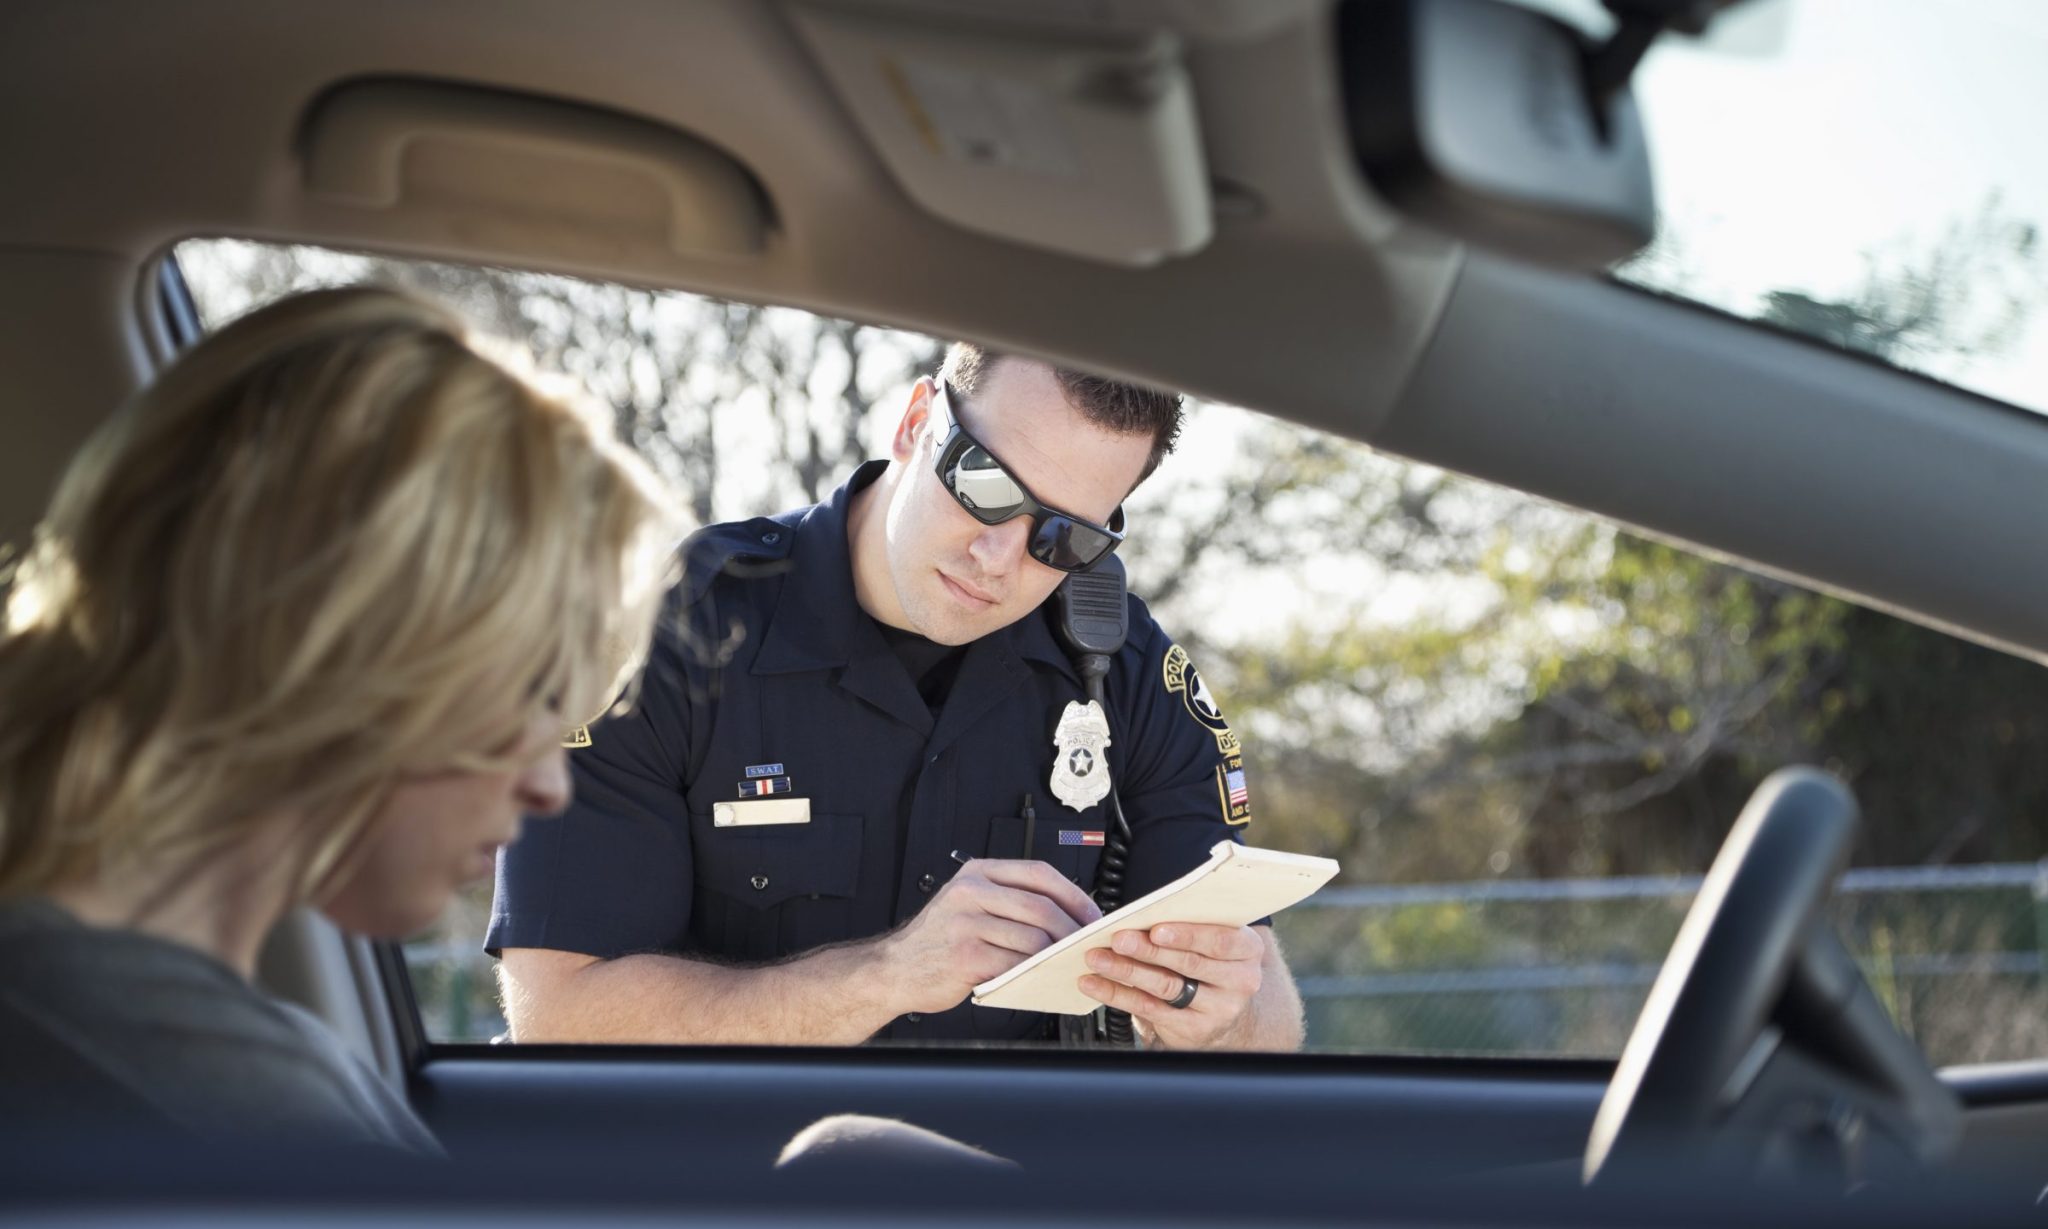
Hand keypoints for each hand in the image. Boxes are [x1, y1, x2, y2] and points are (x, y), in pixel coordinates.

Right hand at [880, 858, 1102, 1014]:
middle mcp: (970, 893)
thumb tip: (1067, 912)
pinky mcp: (966, 957)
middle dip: (1071, 929)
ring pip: (1032, 938)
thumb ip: (1008, 900)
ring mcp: (966, 925)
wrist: (895, 969)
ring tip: (1065, 962)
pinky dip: (1034, 972)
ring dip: (1056, 954)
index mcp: (976, 873)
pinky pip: (1015, 964)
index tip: (1091, 913)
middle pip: (1040, 907)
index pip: (1038, 874)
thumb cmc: (938, 940)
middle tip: (1084, 944)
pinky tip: (1039, 976)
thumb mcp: (968, 903)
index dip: (1073, 894)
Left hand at [1078, 923, 1266, 1049]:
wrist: (1225, 1011)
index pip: (1220, 941)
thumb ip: (1193, 927)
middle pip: (1188, 963)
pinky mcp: (1193, 1029)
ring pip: (1166, 986)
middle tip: (1118, 939)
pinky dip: (1117, 994)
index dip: (1187, 935)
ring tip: (1098, 958)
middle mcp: (1239, 981)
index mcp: (1248, 950)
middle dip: (1148, 950)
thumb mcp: (1216, 941)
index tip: (1155, 929)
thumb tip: (1143, 914)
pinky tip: (1095, 983)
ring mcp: (1218, 1009)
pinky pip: (1149, 1009)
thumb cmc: (1212, 962)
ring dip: (1126, 970)